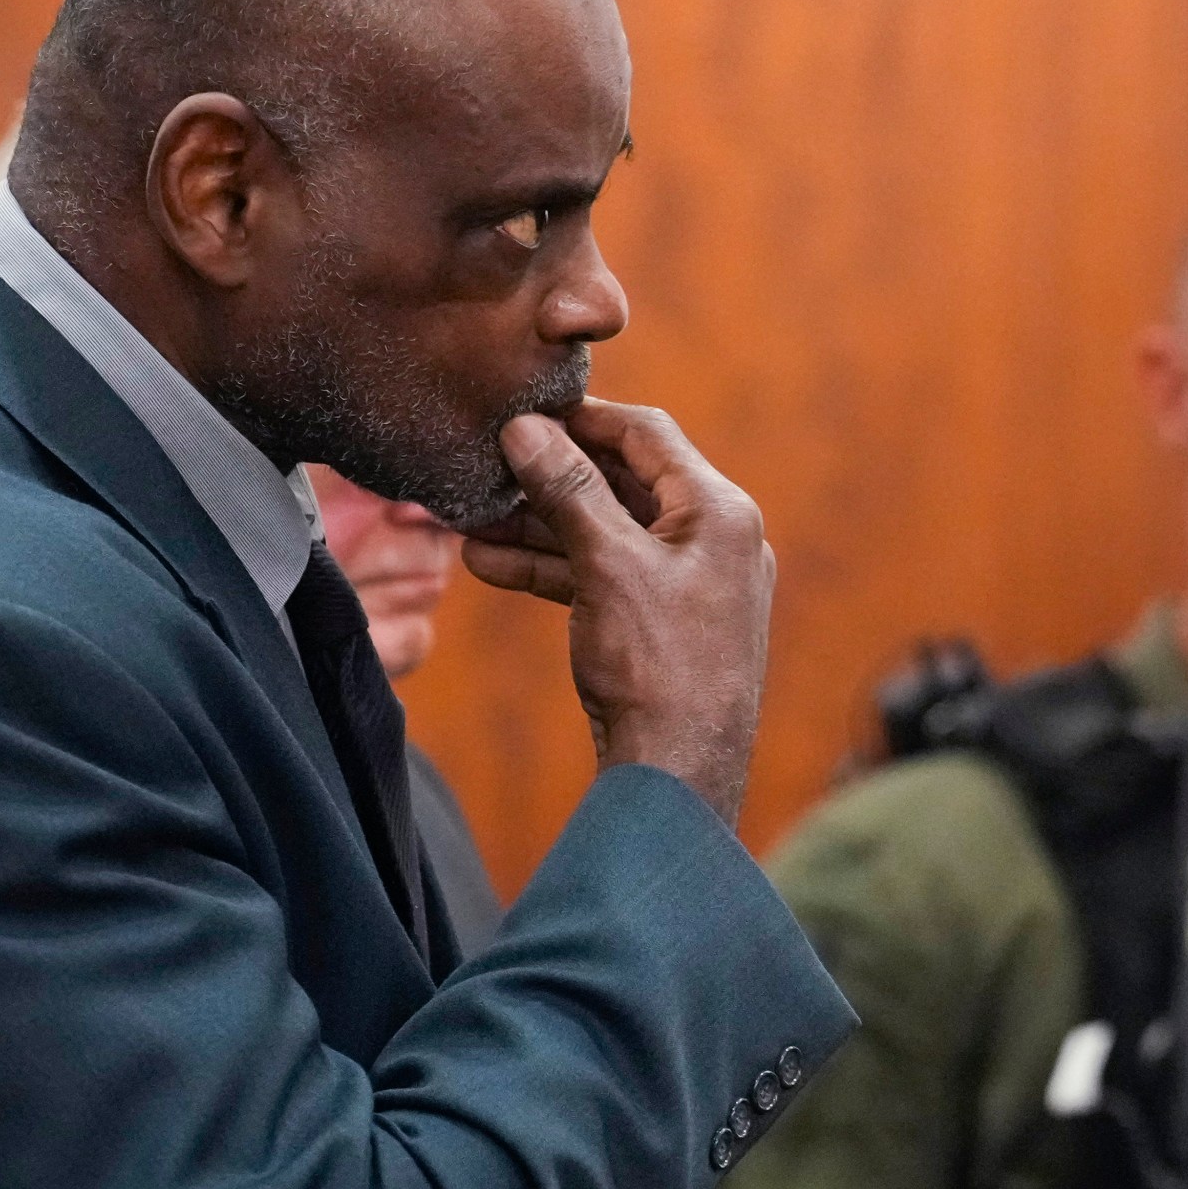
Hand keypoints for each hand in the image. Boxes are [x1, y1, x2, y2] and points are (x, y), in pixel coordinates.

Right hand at [460, 400, 772, 826]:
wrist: (677, 776)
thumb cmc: (657, 667)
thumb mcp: (607, 565)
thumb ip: (568, 490)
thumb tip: (526, 429)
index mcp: (718, 512)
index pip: (648, 435)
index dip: (583, 418)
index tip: (525, 411)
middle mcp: (714, 540)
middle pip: (622, 483)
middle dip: (549, 477)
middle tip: (487, 464)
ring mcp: (690, 584)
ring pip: (604, 533)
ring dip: (538, 525)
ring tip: (469, 518)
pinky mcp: (662, 624)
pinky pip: (602, 577)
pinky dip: (552, 569)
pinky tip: (487, 564)